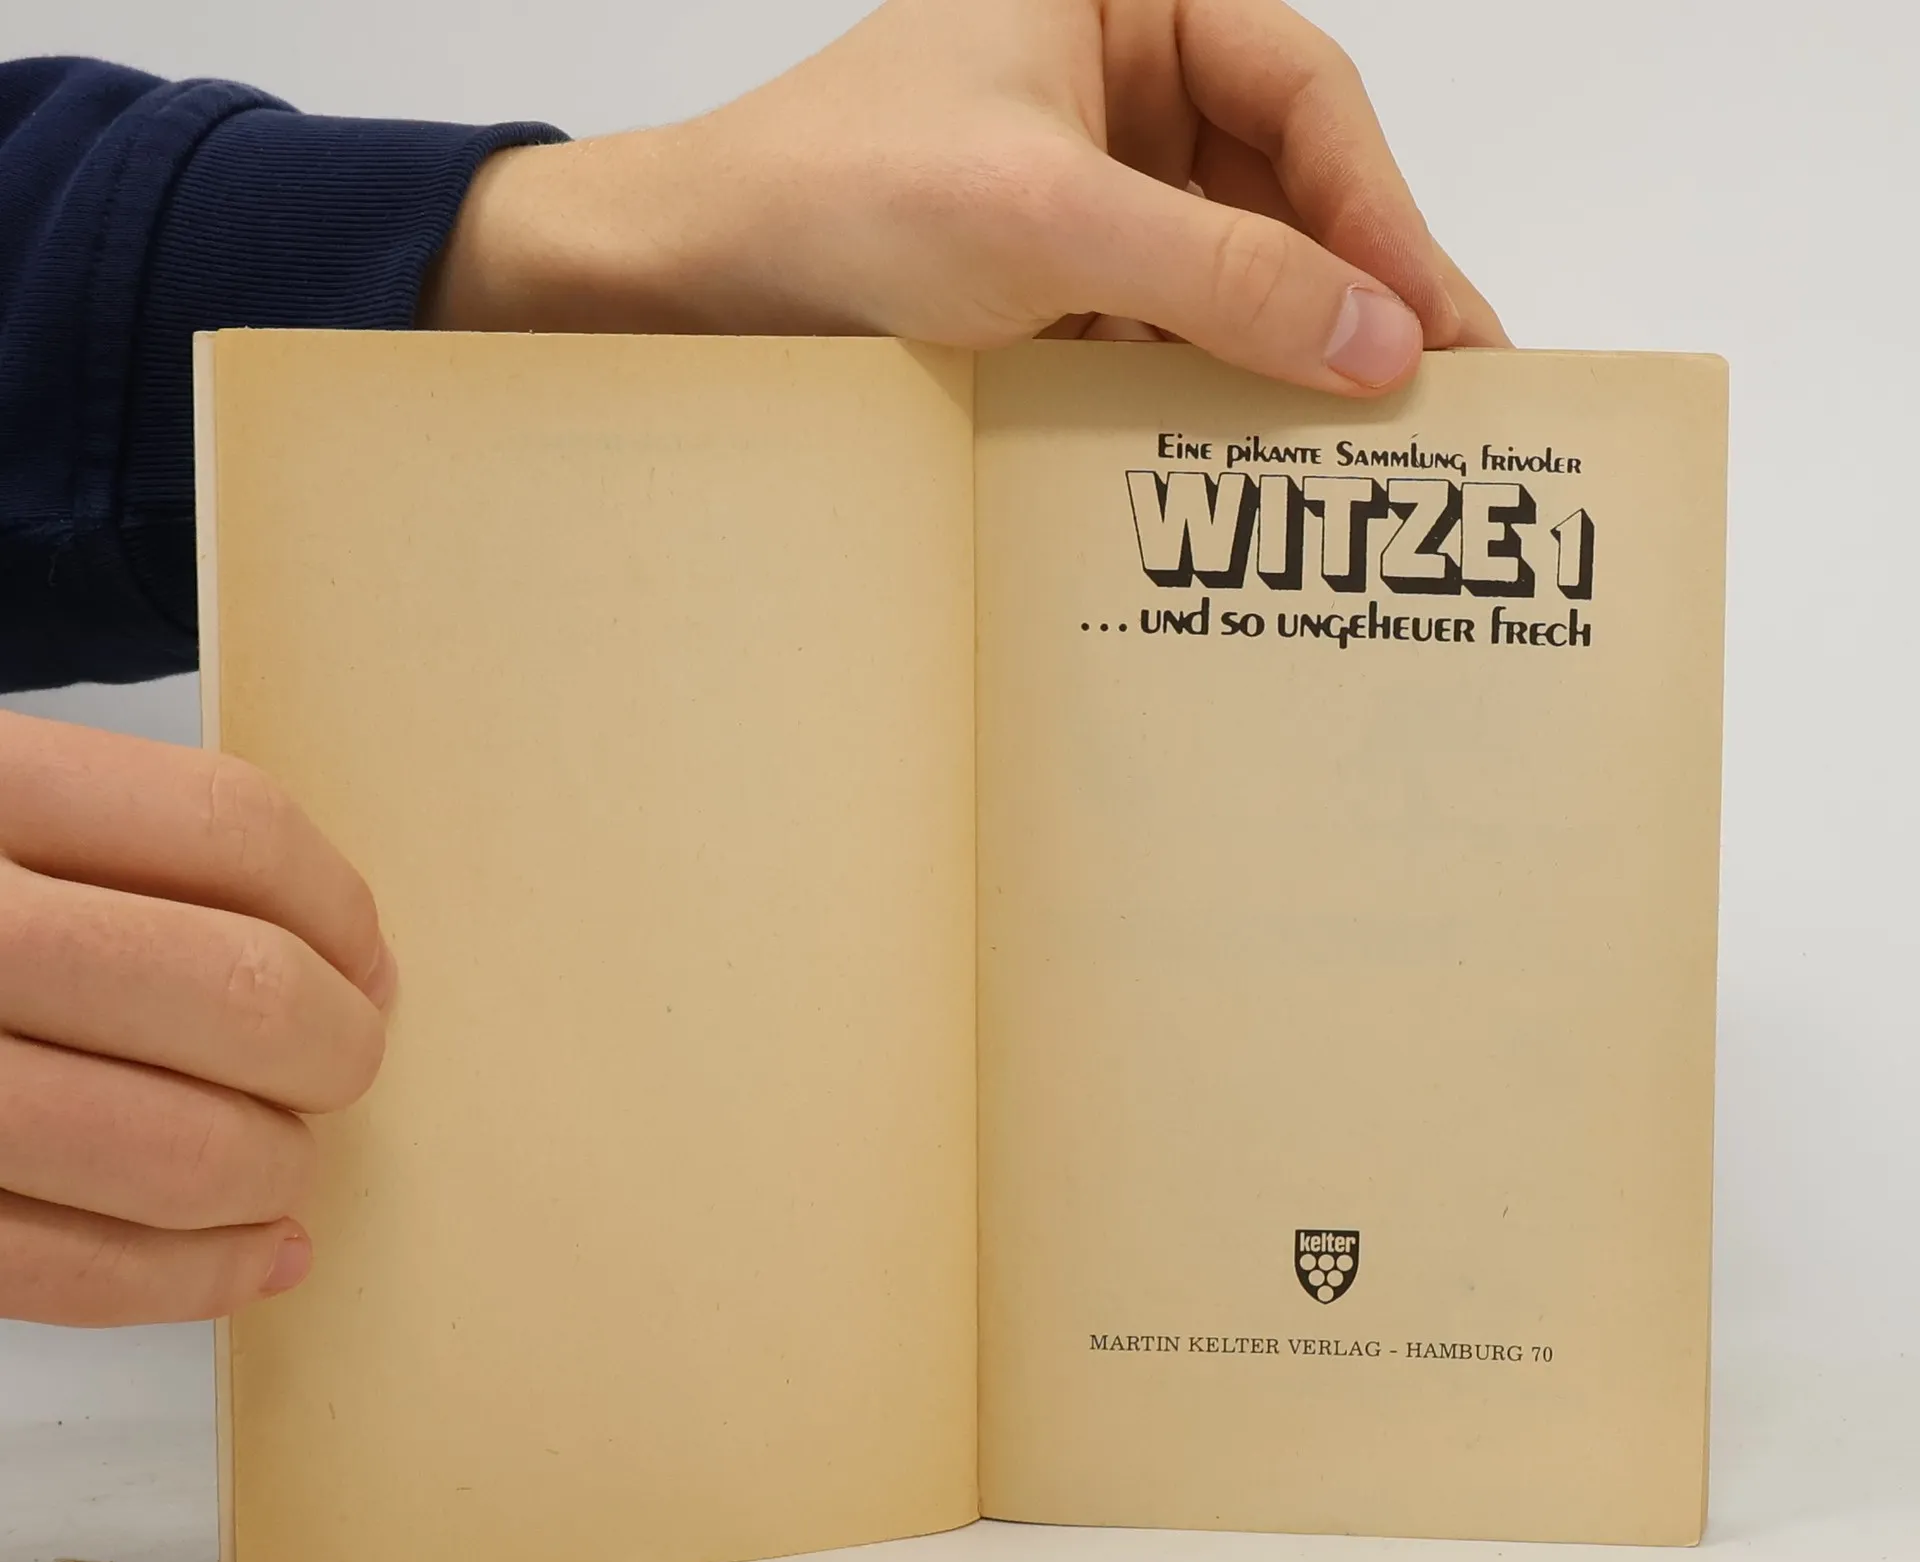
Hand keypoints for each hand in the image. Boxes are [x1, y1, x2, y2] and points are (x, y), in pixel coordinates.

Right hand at [0, 714, 391, 1325]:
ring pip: (175, 1148)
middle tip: (337, 1067)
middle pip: (240, 994)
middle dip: (336, 1052)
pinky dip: (198, 1279)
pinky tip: (257, 1255)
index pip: (234, 829)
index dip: (342, 913)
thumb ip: (124, 848)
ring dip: (275, 1170)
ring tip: (281, 1161)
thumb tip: (348, 965)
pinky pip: (73, 1273)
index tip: (365, 962)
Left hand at [427, 0, 1506, 394]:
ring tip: (1359, 447)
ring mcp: (1085, 180)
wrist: (686, 290)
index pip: (1301, 97)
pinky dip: (1205, 383)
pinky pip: (1164, 322)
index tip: (1439, 329)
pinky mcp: (1053, 274)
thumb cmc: (835, 202)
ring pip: (1228, 263)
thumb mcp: (1048, 224)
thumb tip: (1383, 342)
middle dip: (1350, 290)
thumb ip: (1222, 277)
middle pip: (1281, 184)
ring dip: (1286, 351)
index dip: (1382, 216)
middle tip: (1441, 400)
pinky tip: (1248, 447)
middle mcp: (1117, 76)